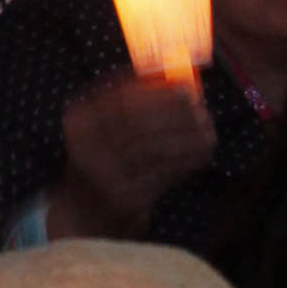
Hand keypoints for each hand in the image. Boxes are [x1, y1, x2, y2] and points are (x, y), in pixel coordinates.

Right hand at [52, 73, 220, 236]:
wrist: (82, 216)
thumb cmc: (99, 159)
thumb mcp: (98, 126)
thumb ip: (124, 99)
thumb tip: (166, 71)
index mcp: (79, 122)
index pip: (120, 99)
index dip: (155, 89)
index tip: (183, 82)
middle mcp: (88, 149)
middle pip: (138, 123)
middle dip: (173, 110)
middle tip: (200, 102)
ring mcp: (107, 178)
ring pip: (154, 149)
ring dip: (185, 135)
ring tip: (207, 124)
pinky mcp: (128, 202)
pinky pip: (163, 176)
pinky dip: (186, 162)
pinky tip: (202, 151)